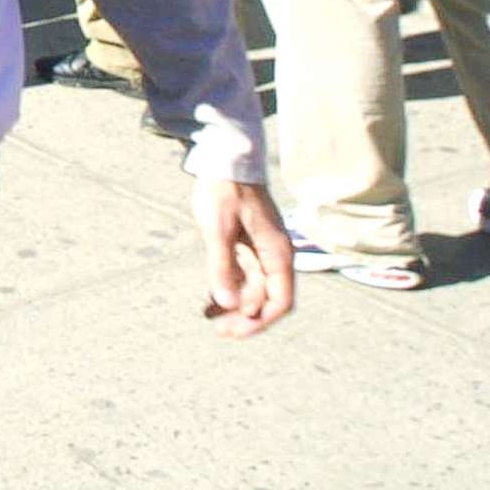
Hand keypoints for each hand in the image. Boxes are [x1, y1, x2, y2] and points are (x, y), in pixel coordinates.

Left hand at [193, 177, 293, 337]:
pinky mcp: (245, 244)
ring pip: (252, 289)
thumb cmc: (224, 191)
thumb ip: (222, 267)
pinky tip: (210, 301)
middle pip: (265, 298)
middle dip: (245, 316)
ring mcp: (260, 250)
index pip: (281, 300)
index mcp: (277, 253)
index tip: (235, 331)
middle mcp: (273, 255)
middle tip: (219, 330)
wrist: (225, 159)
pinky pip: (241, 275)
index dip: (261, 321)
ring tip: (209, 318)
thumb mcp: (218, 229)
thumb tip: (228, 305)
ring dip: (234, 305)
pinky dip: (228, 288)